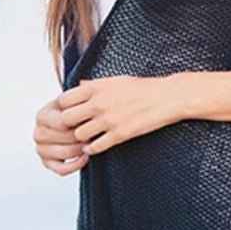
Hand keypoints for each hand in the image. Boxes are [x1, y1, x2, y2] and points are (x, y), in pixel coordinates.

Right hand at [32, 95, 88, 175]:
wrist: (70, 122)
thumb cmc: (75, 110)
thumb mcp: (74, 100)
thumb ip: (77, 97)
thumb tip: (86, 89)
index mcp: (42, 115)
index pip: (62, 122)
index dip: (80, 123)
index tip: (92, 120)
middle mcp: (38, 132)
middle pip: (65, 139)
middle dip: (82, 137)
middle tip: (95, 134)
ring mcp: (40, 148)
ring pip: (64, 154)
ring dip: (80, 150)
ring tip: (91, 144)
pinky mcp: (46, 162)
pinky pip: (61, 169)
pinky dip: (75, 165)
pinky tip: (85, 158)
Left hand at [57, 74, 182, 155]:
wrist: (166, 97)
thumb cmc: (142, 88)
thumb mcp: (115, 80)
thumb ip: (94, 84)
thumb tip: (78, 86)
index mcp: (96, 87)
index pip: (64, 100)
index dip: (64, 108)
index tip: (71, 112)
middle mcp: (99, 103)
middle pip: (66, 119)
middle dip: (69, 124)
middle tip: (76, 127)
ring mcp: (109, 120)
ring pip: (79, 135)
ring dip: (81, 138)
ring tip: (87, 137)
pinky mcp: (120, 134)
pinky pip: (95, 147)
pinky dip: (92, 149)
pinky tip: (95, 145)